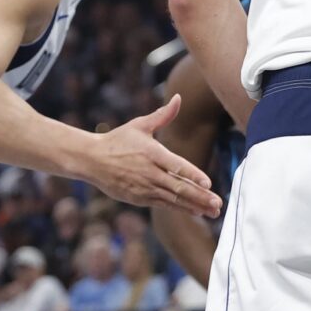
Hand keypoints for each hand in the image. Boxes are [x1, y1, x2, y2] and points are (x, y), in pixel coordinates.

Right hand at [76, 95, 222, 217]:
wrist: (91, 159)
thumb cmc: (118, 140)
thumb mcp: (139, 125)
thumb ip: (163, 115)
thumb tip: (178, 98)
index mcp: (151, 153)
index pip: (176, 166)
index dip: (193, 175)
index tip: (208, 183)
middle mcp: (149, 172)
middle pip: (179, 187)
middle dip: (200, 196)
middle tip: (218, 203)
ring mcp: (144, 187)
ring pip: (173, 199)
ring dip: (194, 206)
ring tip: (212, 211)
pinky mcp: (139, 198)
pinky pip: (163, 204)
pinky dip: (180, 208)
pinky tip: (194, 211)